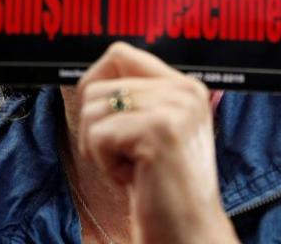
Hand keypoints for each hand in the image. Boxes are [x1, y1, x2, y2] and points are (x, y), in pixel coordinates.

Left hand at [76, 42, 237, 243]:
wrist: (188, 234)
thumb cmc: (163, 190)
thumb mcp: (154, 130)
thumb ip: (136, 98)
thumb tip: (91, 80)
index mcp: (185, 86)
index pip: (120, 53)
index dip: (95, 83)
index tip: (103, 121)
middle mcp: (184, 89)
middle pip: (98, 85)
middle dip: (96, 128)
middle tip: (125, 157)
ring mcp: (175, 107)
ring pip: (93, 110)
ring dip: (100, 148)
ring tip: (133, 168)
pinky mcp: (160, 130)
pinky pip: (99, 136)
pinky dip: (106, 165)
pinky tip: (135, 178)